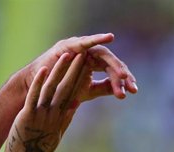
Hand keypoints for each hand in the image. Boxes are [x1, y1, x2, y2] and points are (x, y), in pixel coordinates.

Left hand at [4, 52, 91, 151]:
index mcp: (61, 118)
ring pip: (52, 89)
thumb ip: (66, 118)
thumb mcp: (57, 133)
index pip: (74, 95)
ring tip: (68, 56)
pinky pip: (34, 96)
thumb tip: (75, 103)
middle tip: (84, 55)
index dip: (81, 79)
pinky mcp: (27, 115)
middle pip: (67, 88)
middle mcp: (54, 114)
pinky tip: (44, 70)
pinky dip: (39, 83)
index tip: (88, 66)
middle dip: (76, 70)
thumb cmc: (39, 151)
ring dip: (60, 71)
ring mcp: (42, 114)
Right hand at [19, 33, 136, 99]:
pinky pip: (85, 42)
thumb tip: (123, 90)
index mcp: (94, 64)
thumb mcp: (88, 91)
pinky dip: (96, 39)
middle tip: (132, 87)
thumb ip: (104, 87)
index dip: (124, 80)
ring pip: (102, 54)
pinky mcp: (68, 45)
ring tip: (124, 75)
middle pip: (111, 62)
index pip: (113, 71)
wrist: (39, 90)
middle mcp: (89, 55)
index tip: (134, 91)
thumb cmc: (62, 89)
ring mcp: (79, 49)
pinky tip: (109, 37)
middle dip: (122, 75)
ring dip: (114, 64)